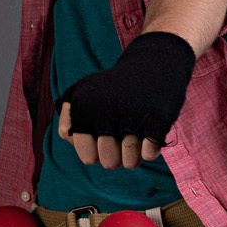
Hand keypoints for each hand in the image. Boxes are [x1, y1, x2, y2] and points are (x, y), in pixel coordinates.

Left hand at [60, 32, 195, 167]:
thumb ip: (68, 119)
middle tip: (121, 136)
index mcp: (82, 107)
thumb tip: (71, 137)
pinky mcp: (158, 118)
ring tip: (135, 133)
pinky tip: (150, 132)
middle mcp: (103, 110)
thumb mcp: (83, 94)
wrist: (152, 64)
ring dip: (135, 154)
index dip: (98, 152)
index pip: (88, 157)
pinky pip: (149, 154)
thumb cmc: (113, 88)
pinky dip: (151, 149)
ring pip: (130, 162)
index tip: (103, 137)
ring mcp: (131, 114)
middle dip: (117, 156)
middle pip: (109, 163)